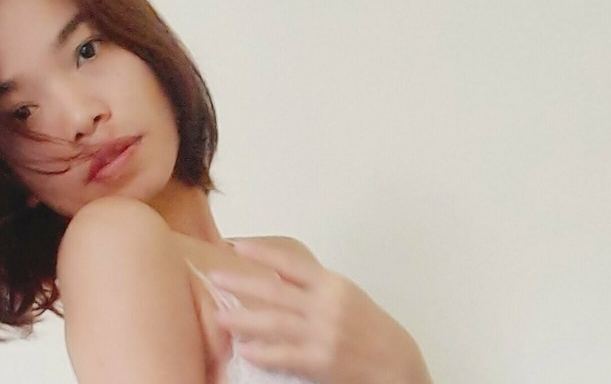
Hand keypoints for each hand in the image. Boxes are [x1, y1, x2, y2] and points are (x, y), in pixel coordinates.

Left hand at [208, 237, 431, 383]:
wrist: (396, 363)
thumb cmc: (369, 327)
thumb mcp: (345, 295)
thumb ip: (313, 284)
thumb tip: (276, 272)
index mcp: (332, 285)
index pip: (291, 263)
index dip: (262, 254)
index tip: (235, 246)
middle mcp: (327, 306)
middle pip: (275, 291)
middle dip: (241, 283)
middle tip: (214, 278)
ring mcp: (323, 334)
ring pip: (274, 323)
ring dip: (243, 320)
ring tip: (220, 318)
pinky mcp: (320, 361)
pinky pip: (284, 355)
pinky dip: (263, 352)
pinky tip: (245, 350)